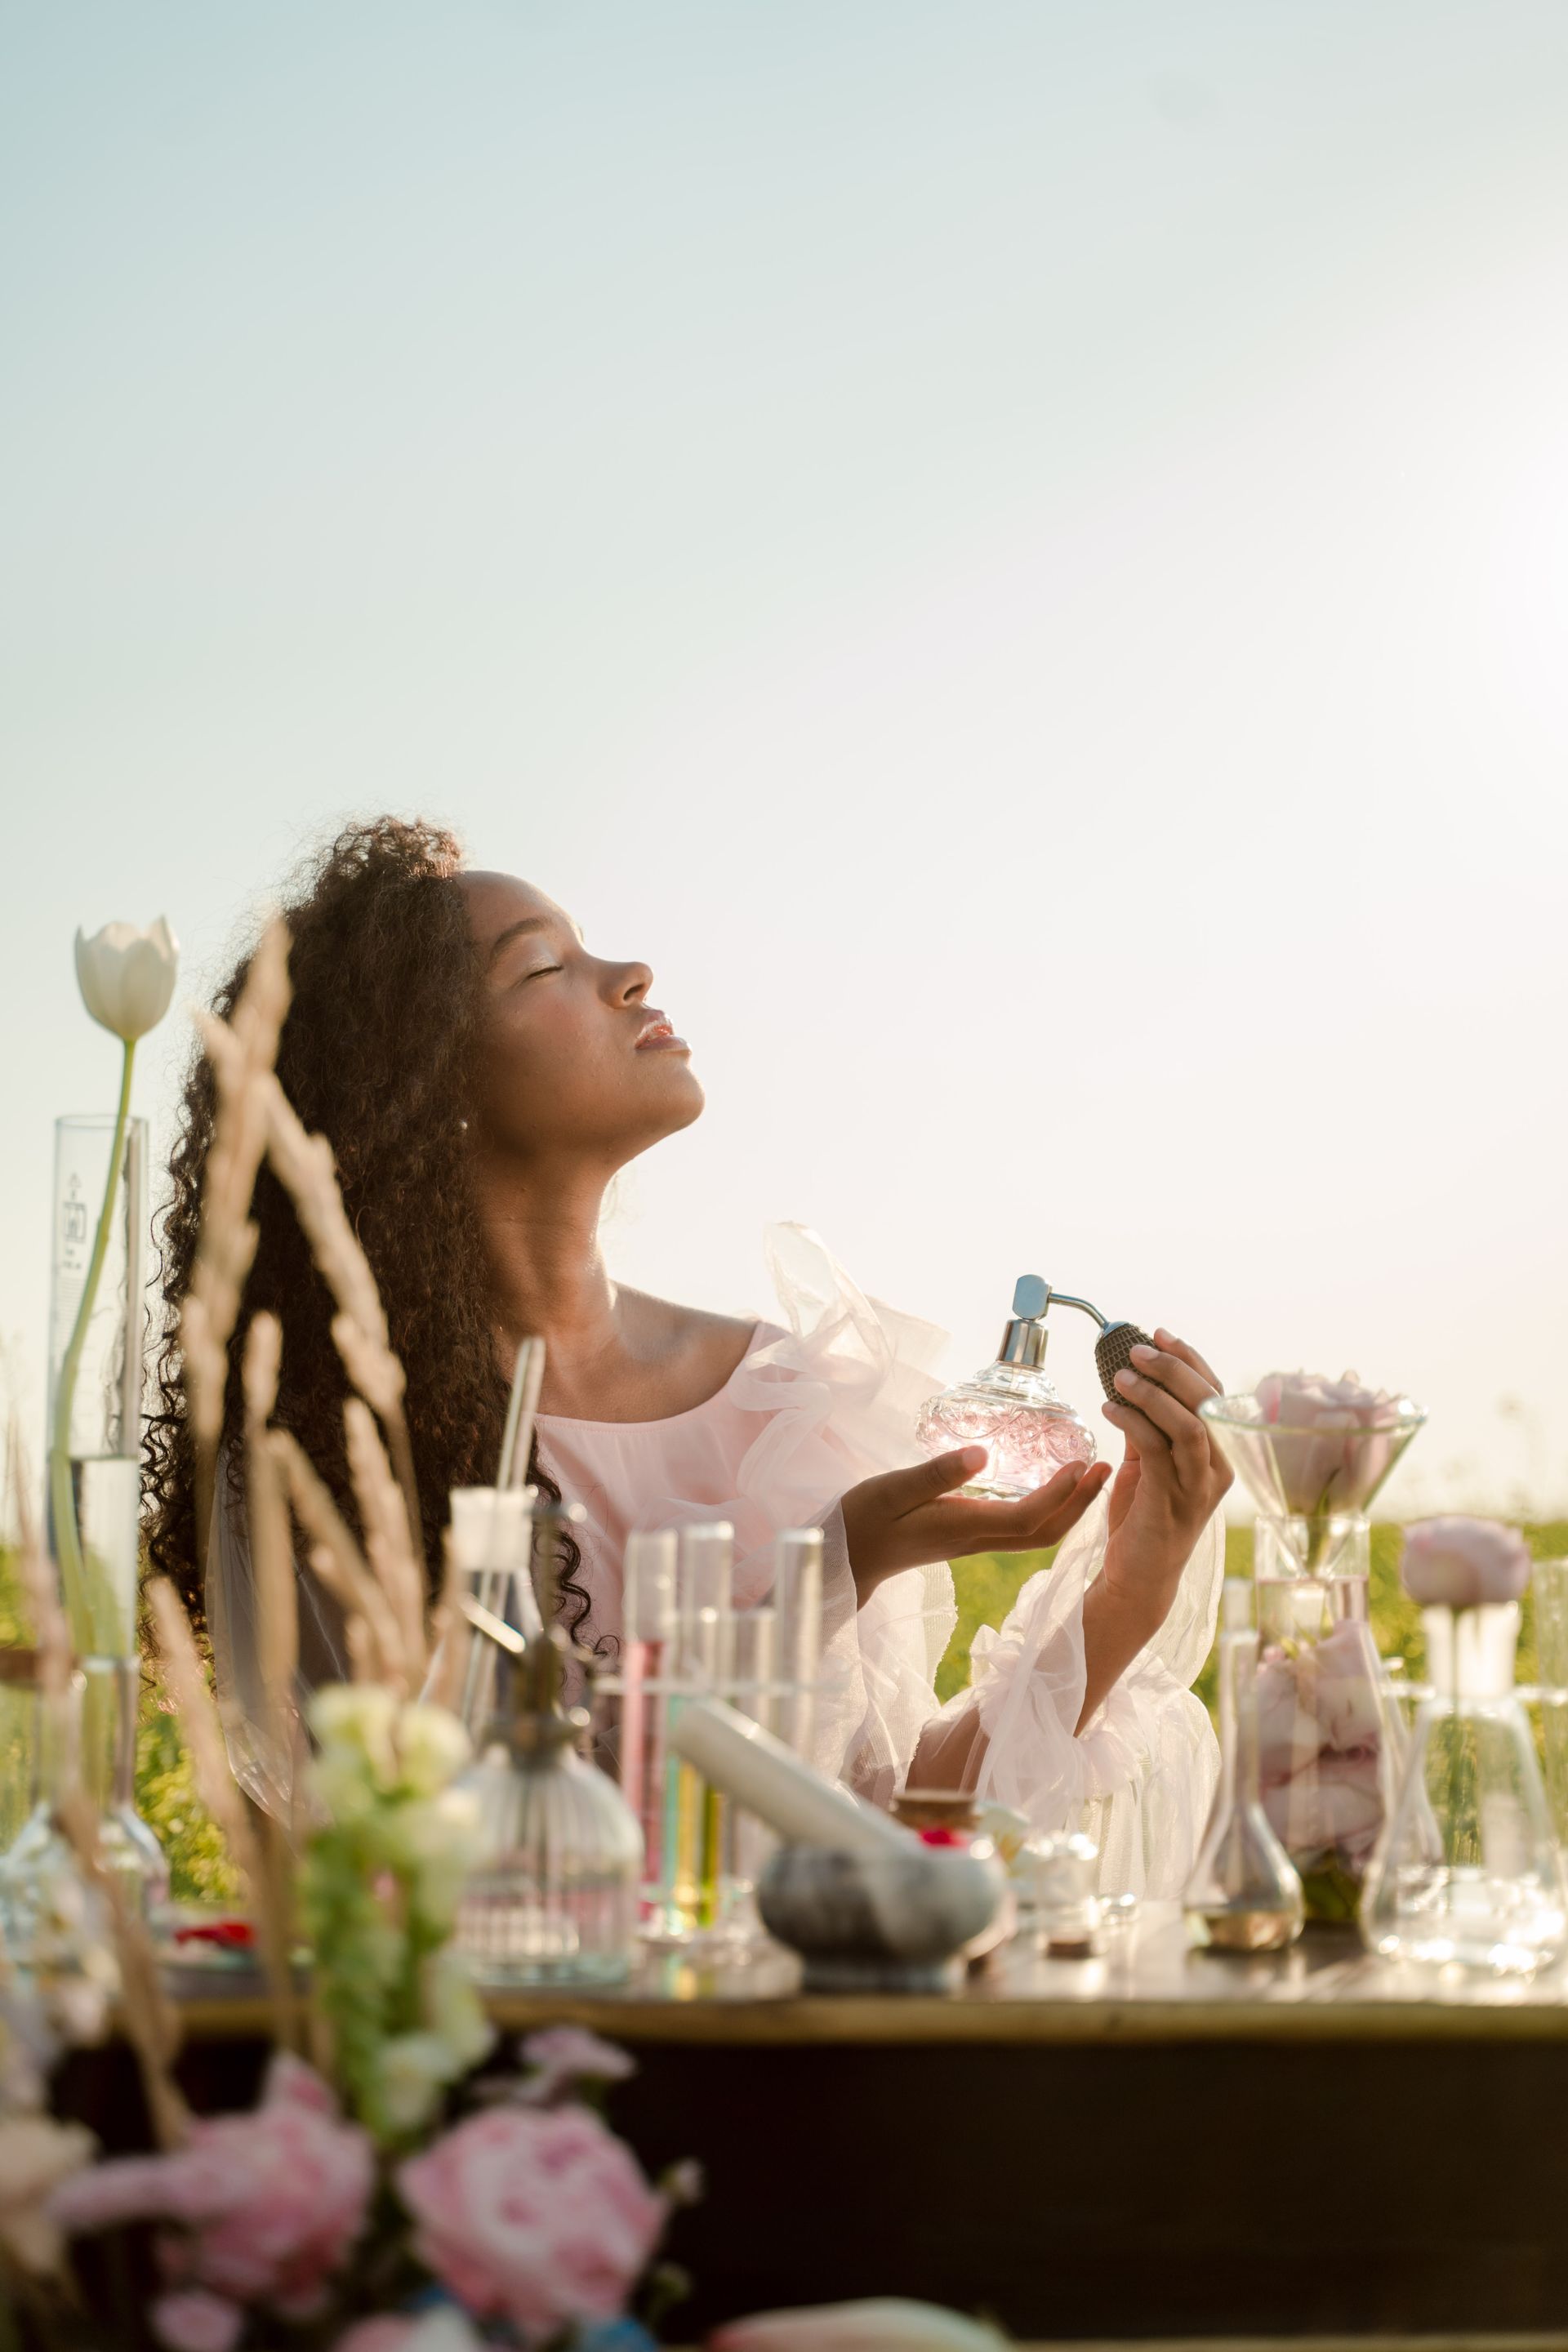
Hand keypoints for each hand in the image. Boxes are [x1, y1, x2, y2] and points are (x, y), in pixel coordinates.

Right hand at [840, 1447, 1112, 1607]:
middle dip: (1080, 1505)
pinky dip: (1046, 1509)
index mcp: (963, 1527)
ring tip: (1089, 1475)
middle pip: (1044, 1534)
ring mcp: (974, 1542)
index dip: (1058, 1496)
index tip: (1081, 1466)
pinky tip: (1049, 1486)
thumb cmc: (863, 1521)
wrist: (846, 1559)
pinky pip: (1020, 1529)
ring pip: (1035, 1535)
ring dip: (1069, 1508)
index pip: (1026, 1519)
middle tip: (1106, 1470)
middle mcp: (976, 1539)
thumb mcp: (892, 1488)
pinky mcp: (967, 1537)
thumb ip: (936, 1473)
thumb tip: (982, 1453)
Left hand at [1098, 1328, 1232, 1623]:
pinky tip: (1109, 1409)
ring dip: (1154, 1393)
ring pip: (1189, 1424)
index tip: (1160, 1334)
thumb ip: (1151, 1428)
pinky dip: (1133, 1422)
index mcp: (1219, 1454)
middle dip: (1173, 1368)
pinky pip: (1158, 1450)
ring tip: (1121, 1374)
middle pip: (1208, 1403)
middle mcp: (1218, 1469)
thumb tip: (1135, 1384)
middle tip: (1137, 1349)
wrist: (1138, 1577)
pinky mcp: (1171, 1501)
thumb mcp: (1149, 1465)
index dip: (1190, 1360)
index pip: (1215, 1395)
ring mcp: (1198, 1487)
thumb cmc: (1144, 1519)